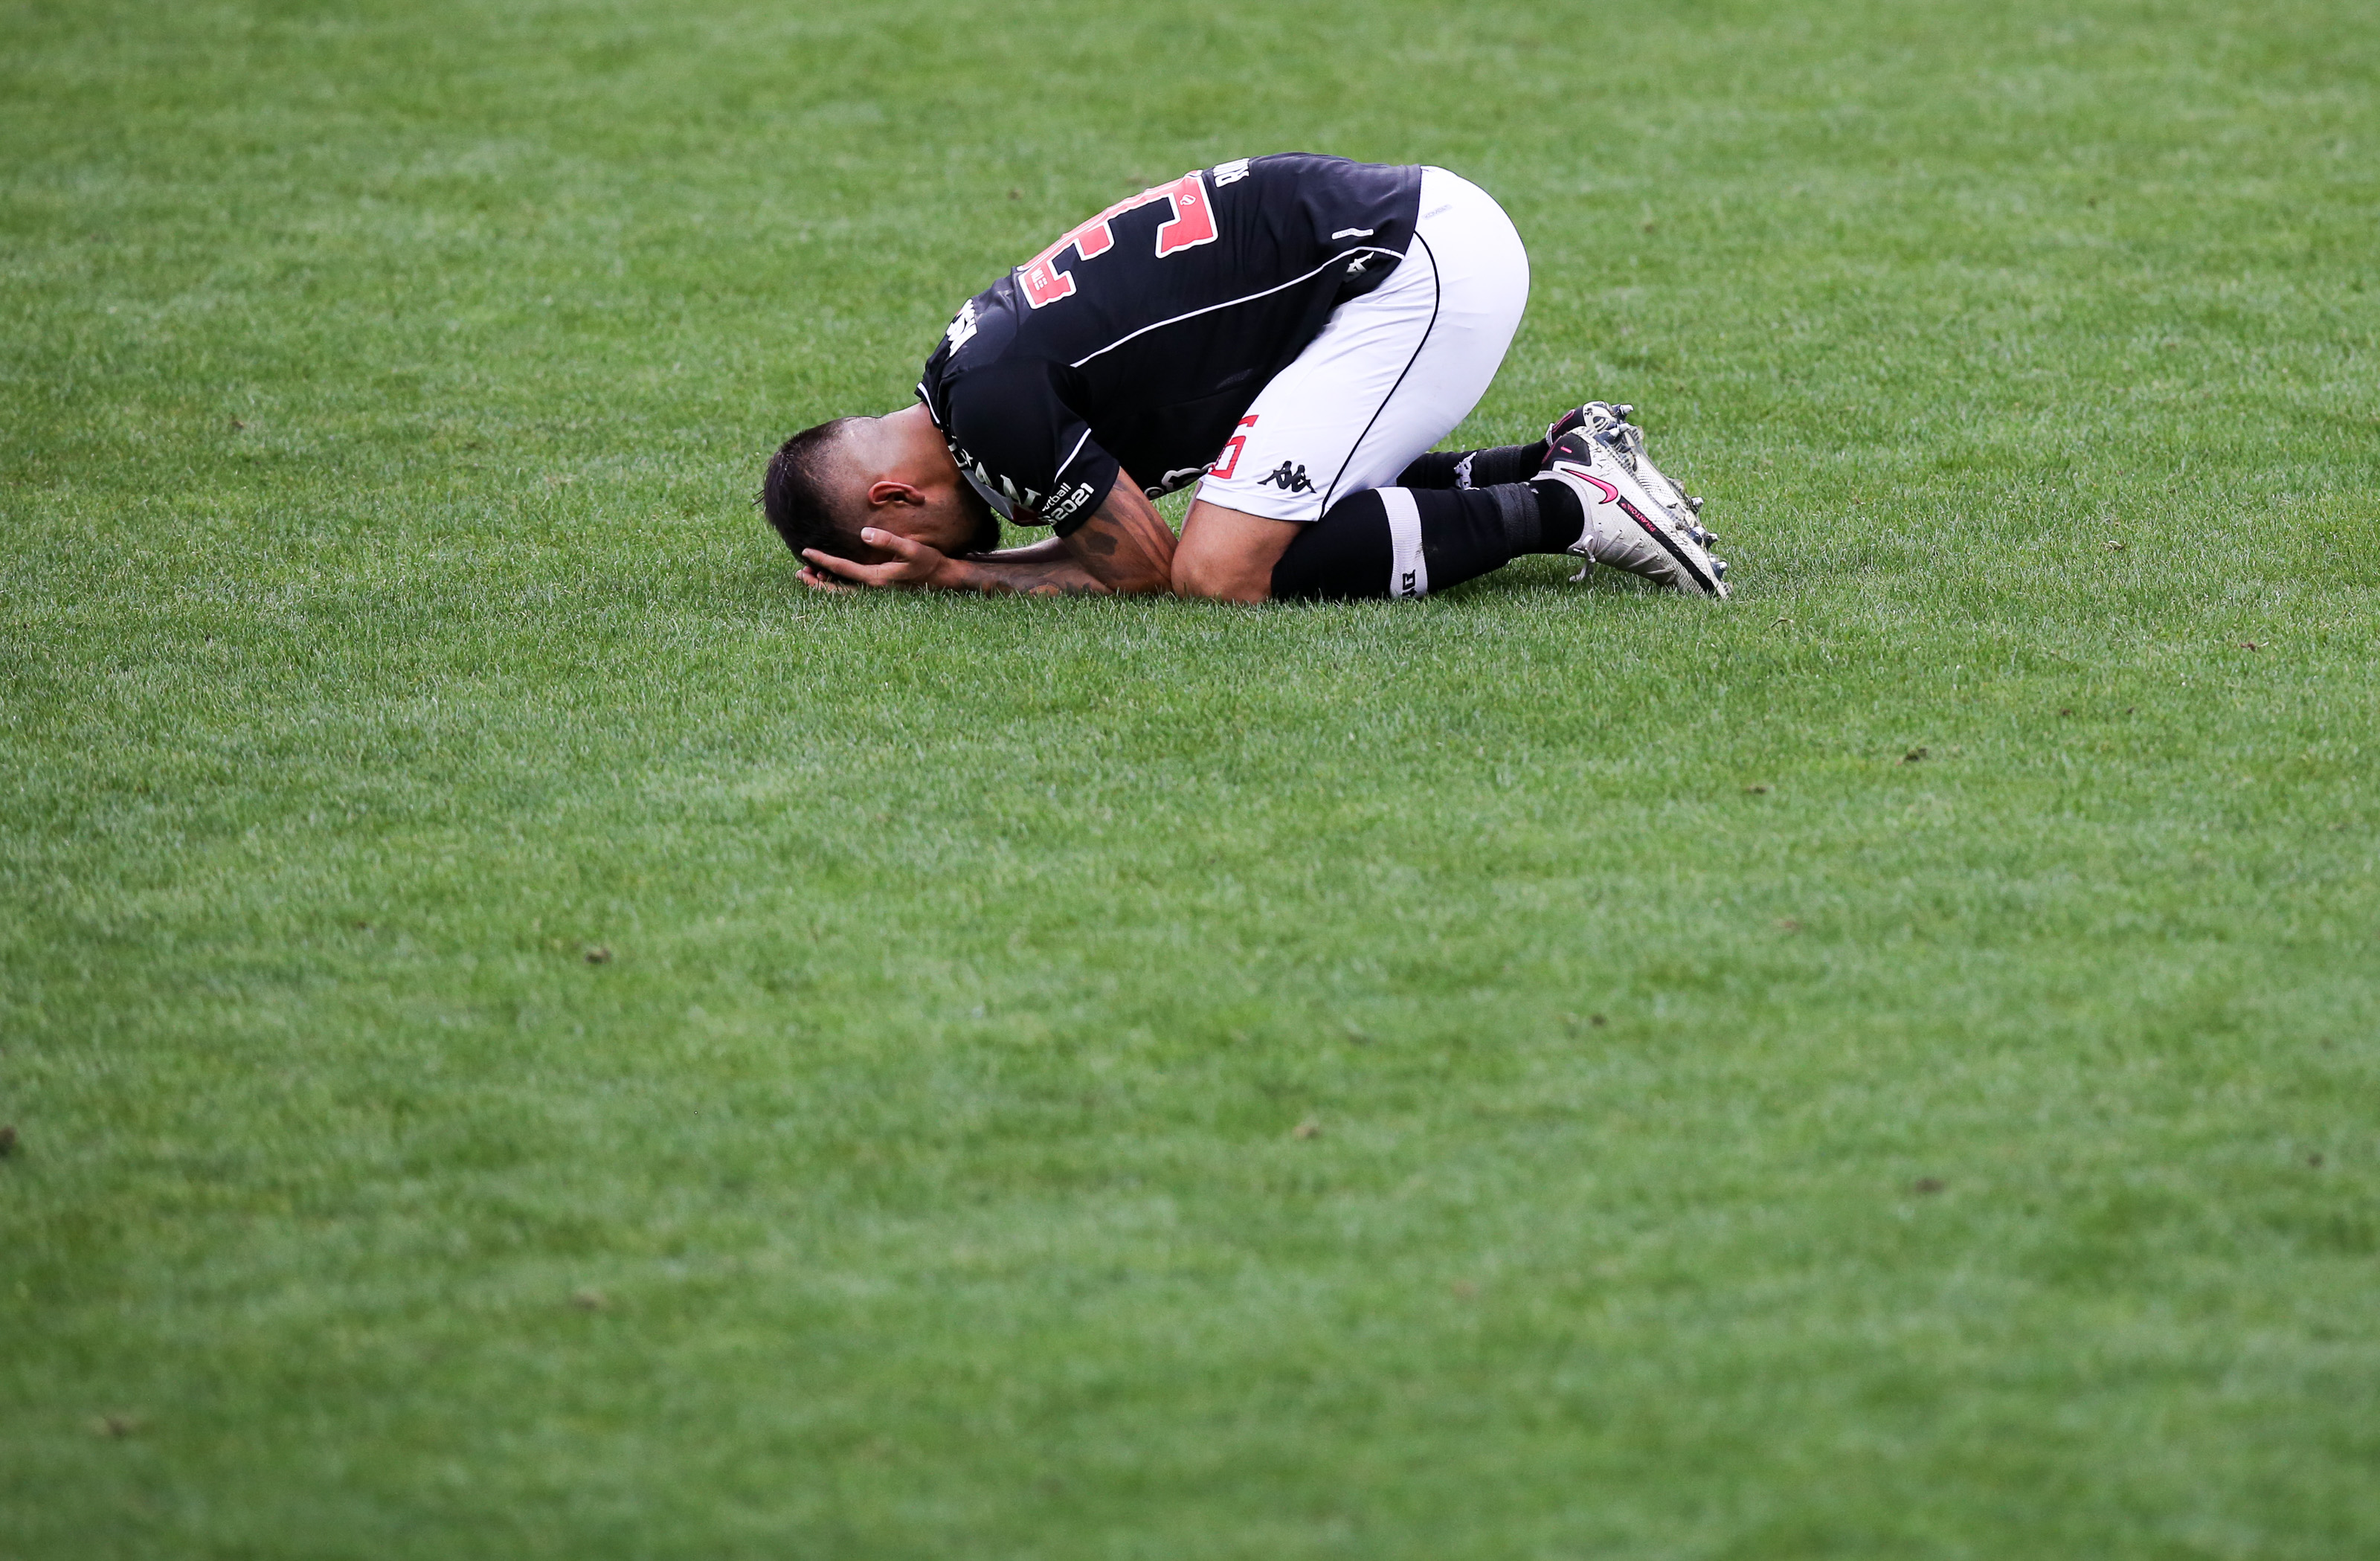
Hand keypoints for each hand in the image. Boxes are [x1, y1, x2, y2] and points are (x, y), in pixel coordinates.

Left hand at [800, 527, 949, 590]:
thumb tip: (864, 533)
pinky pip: (852, 592)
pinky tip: (832, 578)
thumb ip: (888, 540)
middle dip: (816, 582)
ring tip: (810, 575)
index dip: (822, 559)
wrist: (943, 580)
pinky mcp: (879, 591)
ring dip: (825, 585)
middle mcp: (873, 590)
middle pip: (836, 589)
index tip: (806, 551)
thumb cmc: (928, 563)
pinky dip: (838, 586)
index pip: (842, 569)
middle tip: (799, 572)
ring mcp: (876, 593)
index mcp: (876, 579)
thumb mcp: (911, 548)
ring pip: (843, 593)